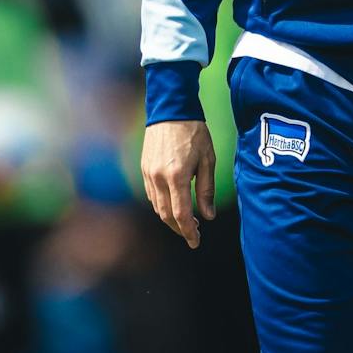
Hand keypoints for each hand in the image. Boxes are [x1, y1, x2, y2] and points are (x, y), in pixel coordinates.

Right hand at [141, 119, 216, 247]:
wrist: (171, 110)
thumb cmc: (194, 132)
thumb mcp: (208, 159)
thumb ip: (207, 189)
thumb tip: (209, 215)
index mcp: (177, 177)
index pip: (181, 215)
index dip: (189, 232)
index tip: (196, 242)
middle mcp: (159, 178)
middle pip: (166, 215)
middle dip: (180, 229)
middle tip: (194, 233)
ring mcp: (148, 174)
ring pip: (156, 207)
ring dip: (170, 218)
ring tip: (186, 220)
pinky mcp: (143, 169)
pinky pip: (151, 195)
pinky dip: (161, 205)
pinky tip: (173, 203)